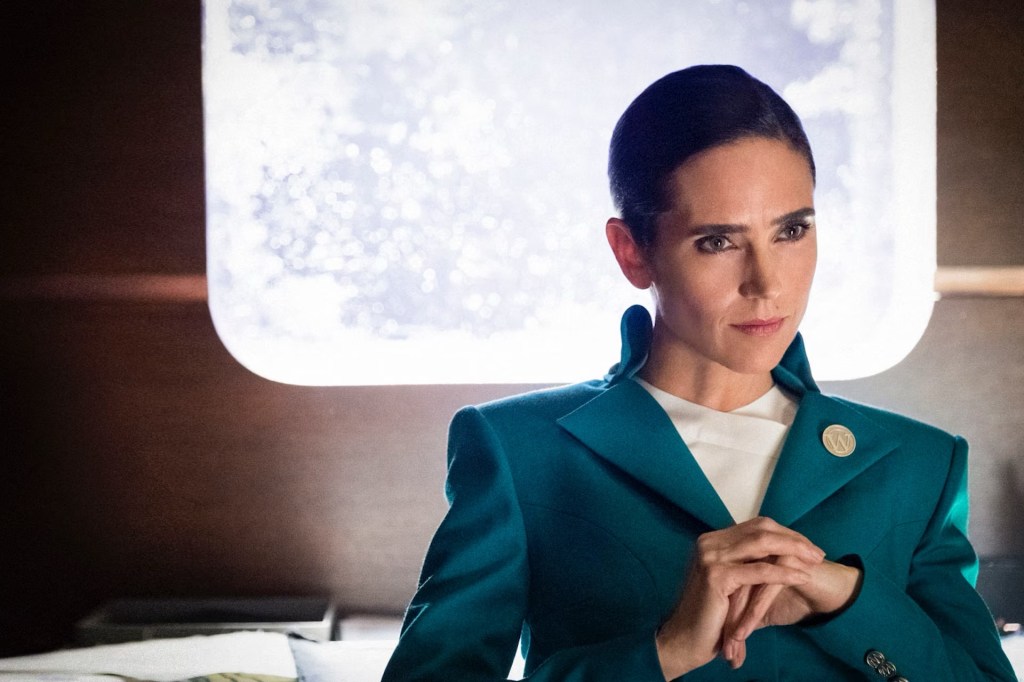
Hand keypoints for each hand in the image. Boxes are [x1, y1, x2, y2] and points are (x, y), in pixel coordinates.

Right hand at [655, 517, 824, 679]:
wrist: (685, 640)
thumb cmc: (709, 617)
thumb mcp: (727, 582)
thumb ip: (742, 564)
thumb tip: (774, 551)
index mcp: (711, 541)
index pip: (755, 526)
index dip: (784, 534)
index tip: (807, 546)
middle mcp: (708, 542)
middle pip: (760, 529)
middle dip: (793, 539)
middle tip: (818, 552)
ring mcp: (710, 556)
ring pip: (762, 544)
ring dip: (794, 550)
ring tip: (816, 561)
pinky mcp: (717, 576)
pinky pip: (760, 571)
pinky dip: (784, 573)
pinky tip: (802, 578)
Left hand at [721, 556, 862, 666]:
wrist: (829, 594)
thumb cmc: (793, 597)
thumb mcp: (760, 606)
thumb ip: (738, 608)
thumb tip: (715, 627)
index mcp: (744, 554)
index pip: (719, 583)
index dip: (714, 611)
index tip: (709, 641)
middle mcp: (754, 550)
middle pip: (728, 585)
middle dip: (722, 619)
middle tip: (719, 648)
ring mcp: (769, 553)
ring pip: (743, 589)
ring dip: (735, 620)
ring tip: (730, 646)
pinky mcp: (787, 563)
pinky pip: (764, 591)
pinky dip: (752, 615)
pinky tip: (745, 634)